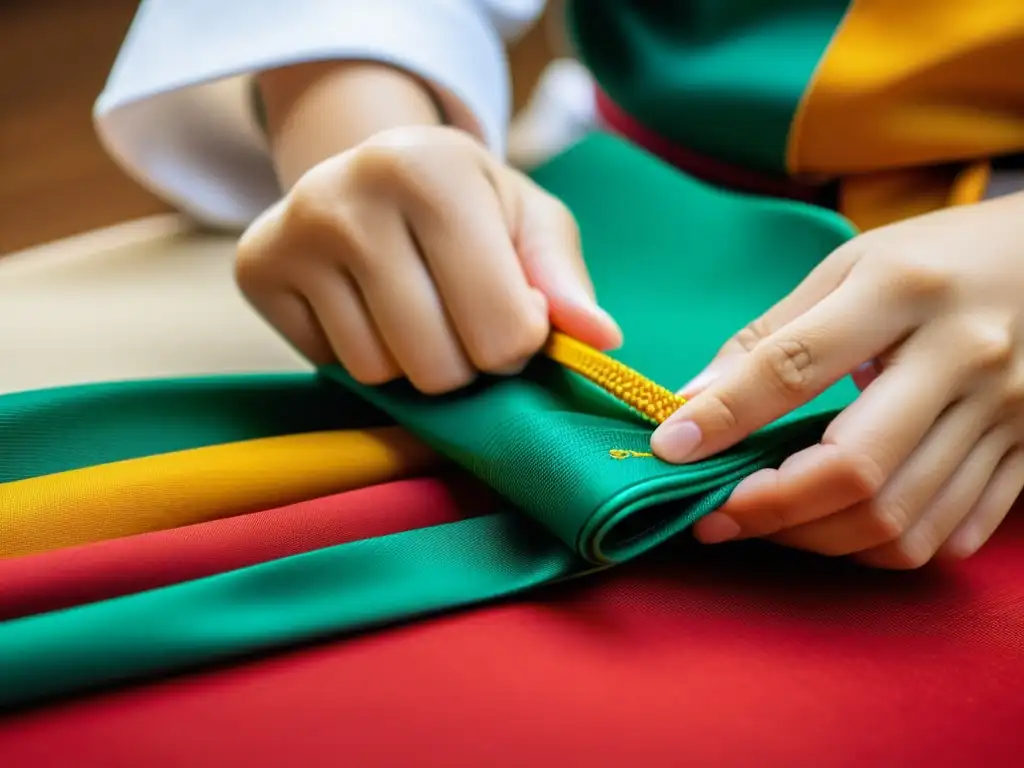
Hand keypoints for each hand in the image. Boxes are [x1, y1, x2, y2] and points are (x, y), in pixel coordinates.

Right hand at [237, 125, 620, 393]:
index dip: (520, 341)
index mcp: (431, 169)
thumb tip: (602, 339)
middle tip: (460, 317)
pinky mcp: (256, 270)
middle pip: (440, 367)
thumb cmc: (466, 202)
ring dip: (413, 362)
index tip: (514, 311)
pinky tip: (365, 305)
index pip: (504, 329)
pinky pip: (334, 368)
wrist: (371, 171)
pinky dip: (364, 354)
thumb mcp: (527, 220)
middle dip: (466, 363)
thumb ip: (565, 279)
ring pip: (382, 375)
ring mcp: (293, 232)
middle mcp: (350, 194)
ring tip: (413, 306)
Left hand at [651, 194, 1023, 567]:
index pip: (794, 367)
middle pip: (855, 470)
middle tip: (715, 515)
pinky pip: (951, 536)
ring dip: (816, 539)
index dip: (723, 417)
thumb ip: (772, 336)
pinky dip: (882, 548)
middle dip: (769, 509)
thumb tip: (692, 403)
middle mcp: (961, 357)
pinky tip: (841, 526)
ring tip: (768, 523)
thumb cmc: (939, 257)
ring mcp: (1006, 414)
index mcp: (902, 290)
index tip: (671, 448)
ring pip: (901, 520)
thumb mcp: (851, 265)